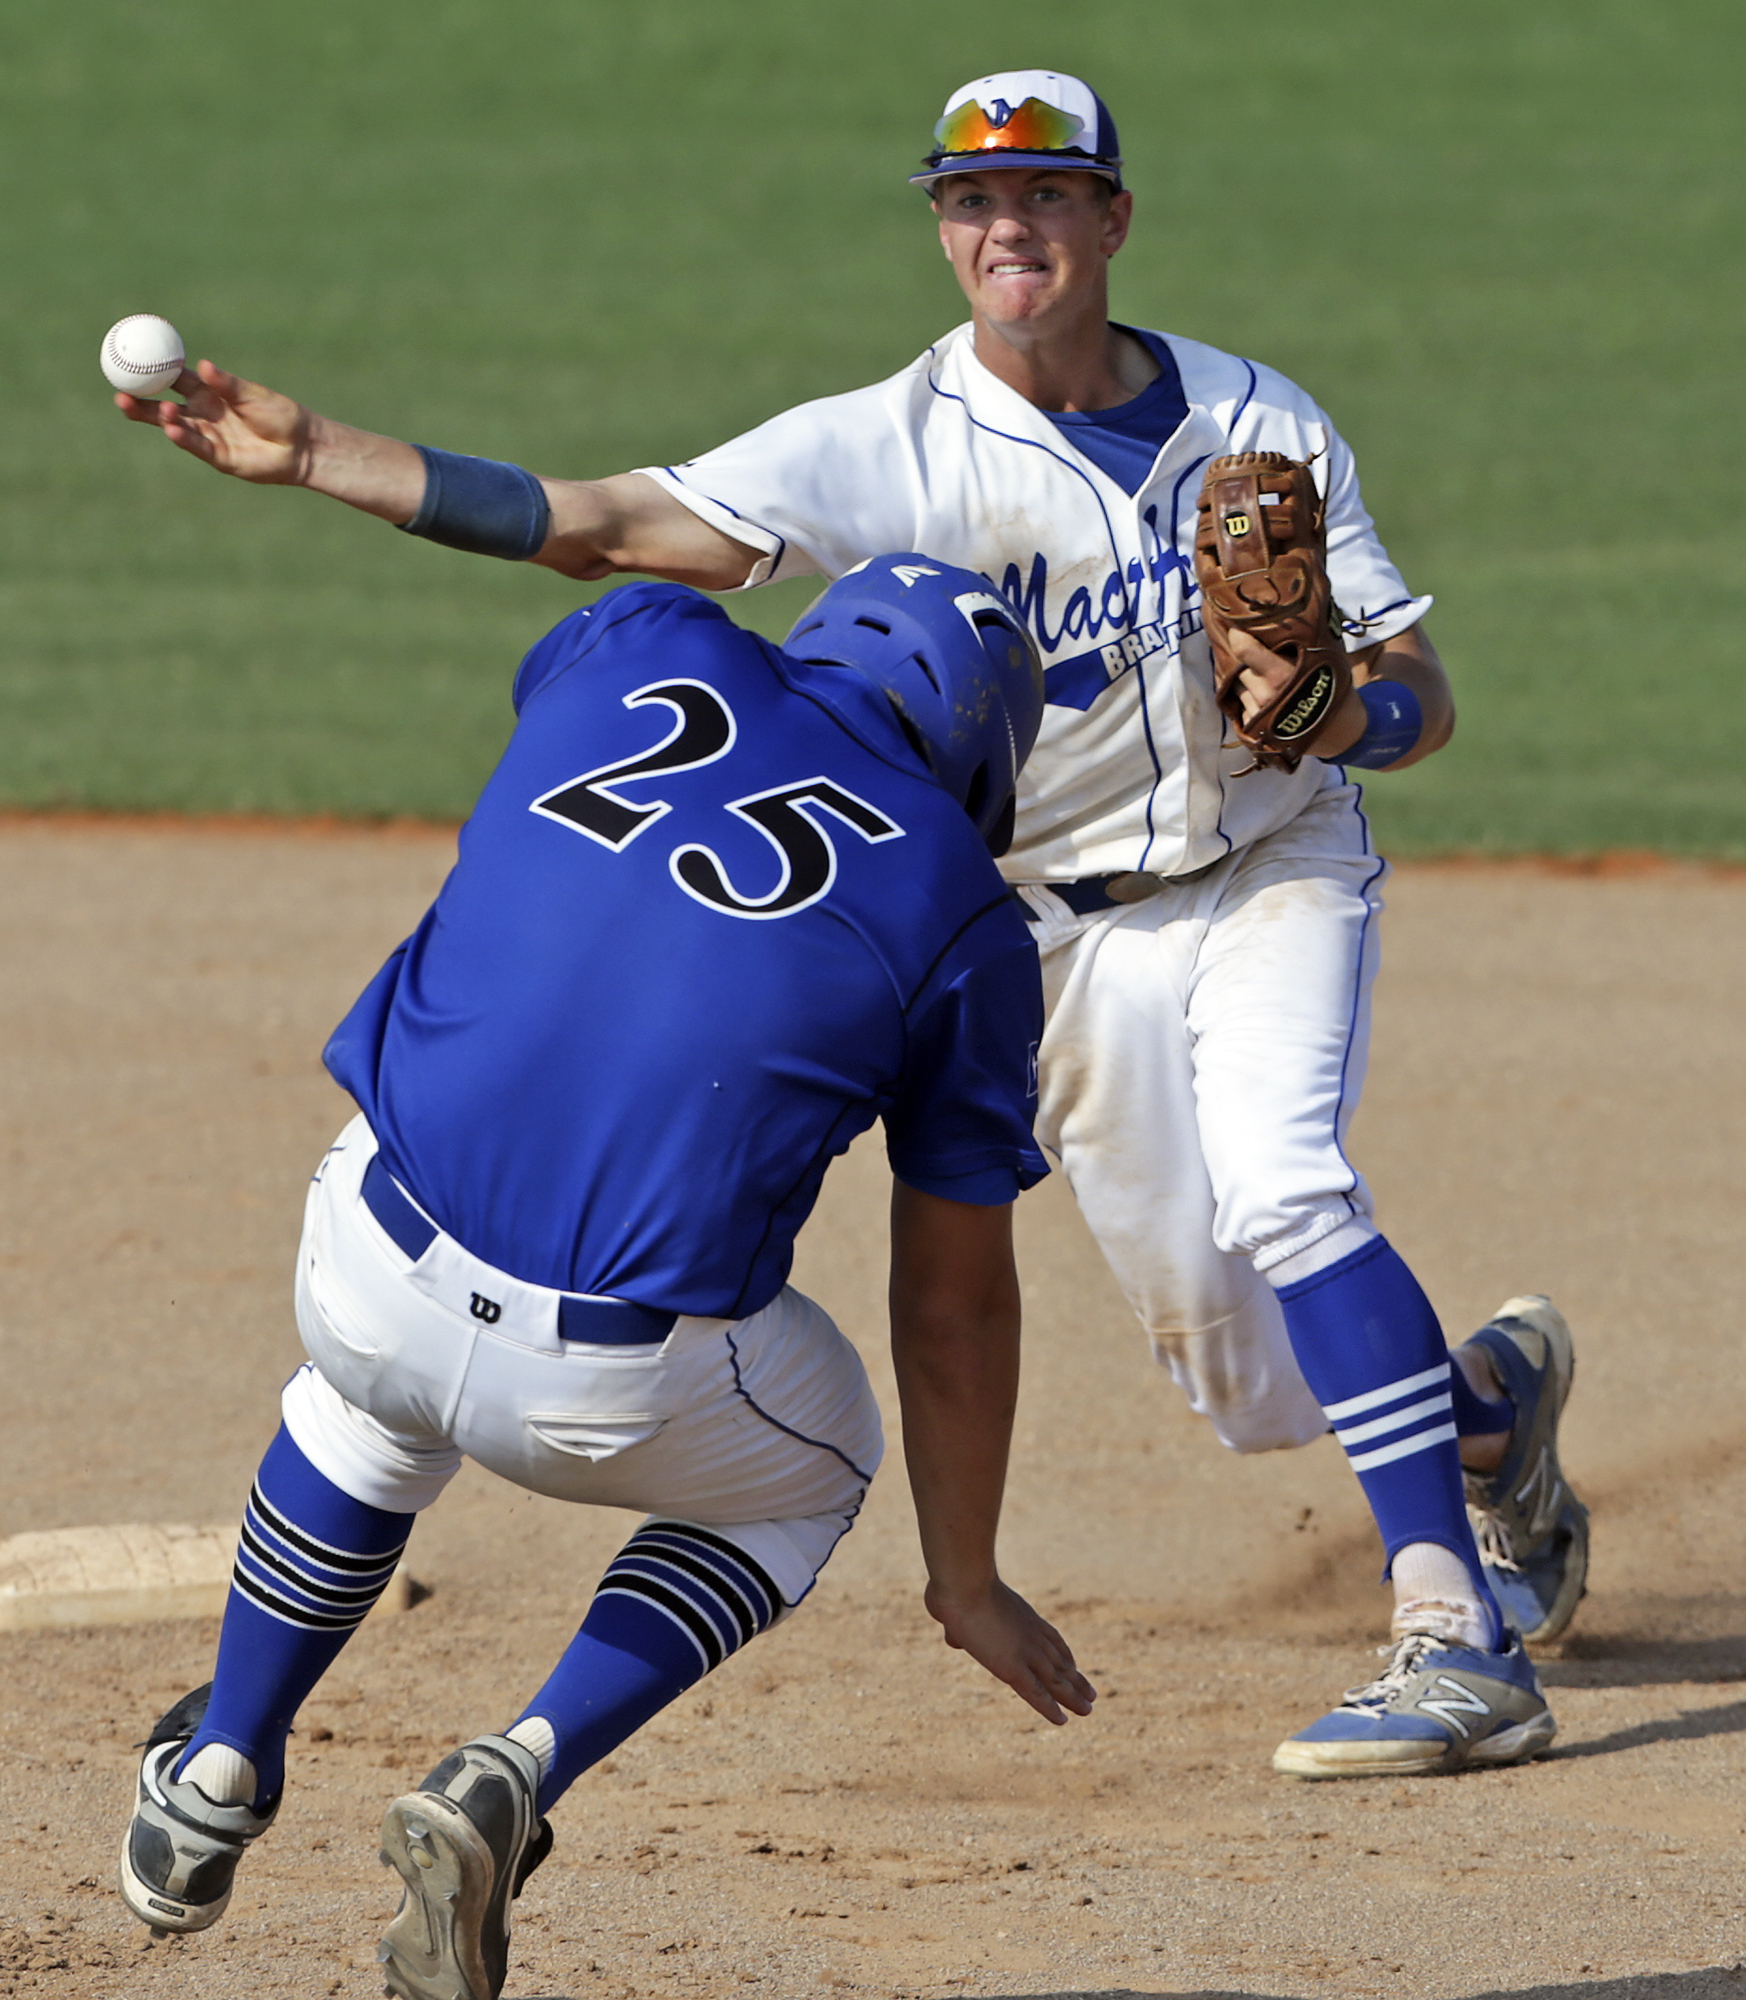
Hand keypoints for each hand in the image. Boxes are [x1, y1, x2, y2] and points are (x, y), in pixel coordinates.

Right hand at [115, 359, 314, 485]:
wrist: (301, 445)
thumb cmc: (279, 414)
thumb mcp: (251, 394)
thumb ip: (226, 383)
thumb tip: (203, 366)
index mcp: (207, 393)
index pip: (172, 380)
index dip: (150, 372)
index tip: (128, 361)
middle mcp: (203, 414)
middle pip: (162, 407)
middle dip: (140, 403)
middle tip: (119, 394)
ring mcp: (208, 436)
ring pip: (175, 427)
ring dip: (161, 419)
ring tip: (159, 411)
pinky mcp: (218, 457)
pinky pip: (195, 446)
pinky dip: (183, 438)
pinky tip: (171, 429)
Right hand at [924, 1576, 1095, 1724]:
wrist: (963, 1584)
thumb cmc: (956, 1588)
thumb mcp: (962, 1607)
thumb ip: (958, 1626)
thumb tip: (952, 1638)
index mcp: (1024, 1616)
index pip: (1051, 1638)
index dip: (1064, 1654)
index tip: (1073, 1665)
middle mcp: (1032, 1636)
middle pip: (1060, 1661)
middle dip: (1076, 1679)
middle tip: (1091, 1693)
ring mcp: (1025, 1652)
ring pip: (1056, 1681)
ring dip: (1074, 1696)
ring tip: (1088, 1709)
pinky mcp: (1014, 1669)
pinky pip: (1038, 1694)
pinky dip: (1051, 1708)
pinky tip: (1063, 1720)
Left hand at [1217, 624, 1366, 755]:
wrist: (1338, 730)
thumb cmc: (1332, 687)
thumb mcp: (1325, 657)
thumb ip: (1304, 637)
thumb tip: (1294, 604)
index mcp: (1282, 675)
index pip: (1244, 650)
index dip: (1237, 636)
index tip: (1237, 628)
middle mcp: (1265, 696)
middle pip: (1238, 667)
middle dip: (1243, 659)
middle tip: (1252, 652)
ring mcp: (1256, 715)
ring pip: (1234, 686)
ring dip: (1241, 678)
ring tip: (1260, 674)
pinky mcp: (1251, 728)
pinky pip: (1238, 705)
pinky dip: (1243, 696)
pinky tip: (1260, 694)